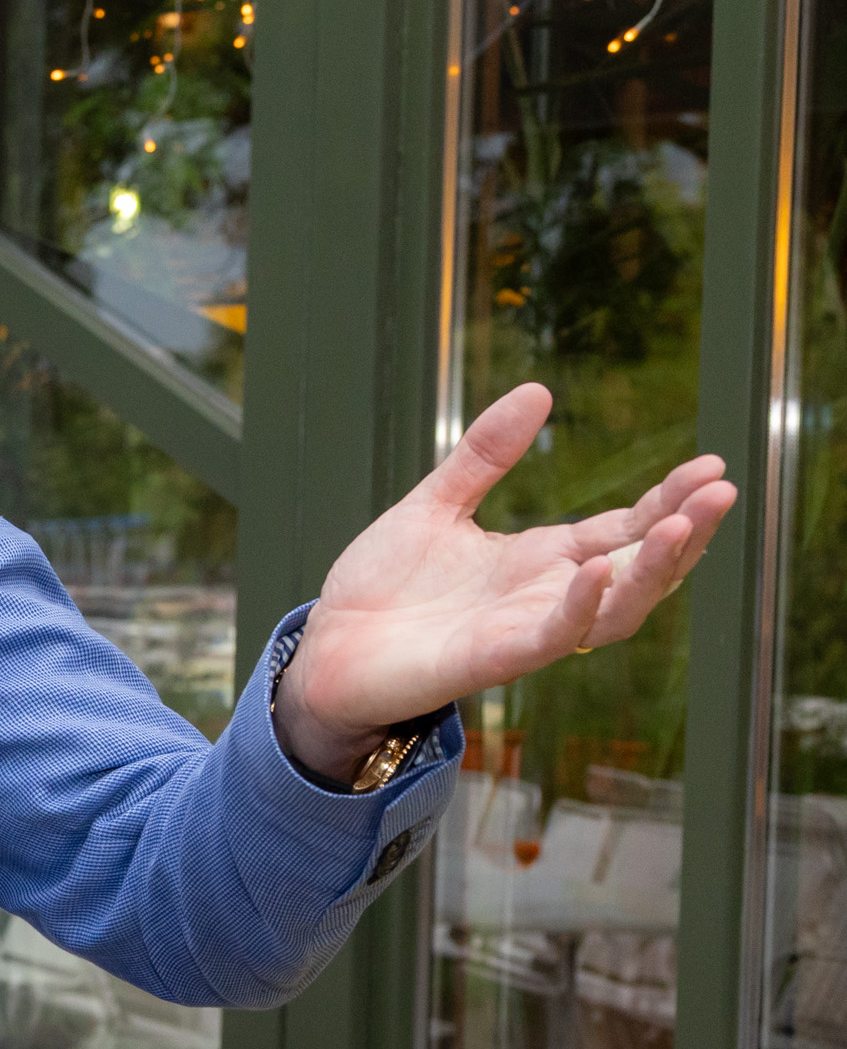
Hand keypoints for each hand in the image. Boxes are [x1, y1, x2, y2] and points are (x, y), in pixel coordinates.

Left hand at [274, 384, 736, 780]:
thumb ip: (483, 454)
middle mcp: (543, 596)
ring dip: (652, 570)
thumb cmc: (381, 588)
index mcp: (538, 559)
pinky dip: (579, 607)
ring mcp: (522, 630)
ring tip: (683, 525)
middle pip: (637, 567)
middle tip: (722, 489)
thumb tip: (538, 389)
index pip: (623, 528)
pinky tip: (597, 570)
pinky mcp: (490, 659)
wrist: (326, 649)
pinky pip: (550, 637)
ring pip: (614, 609)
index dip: (668, 500)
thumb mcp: (436, 504)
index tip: (711, 465)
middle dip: (683, 532)